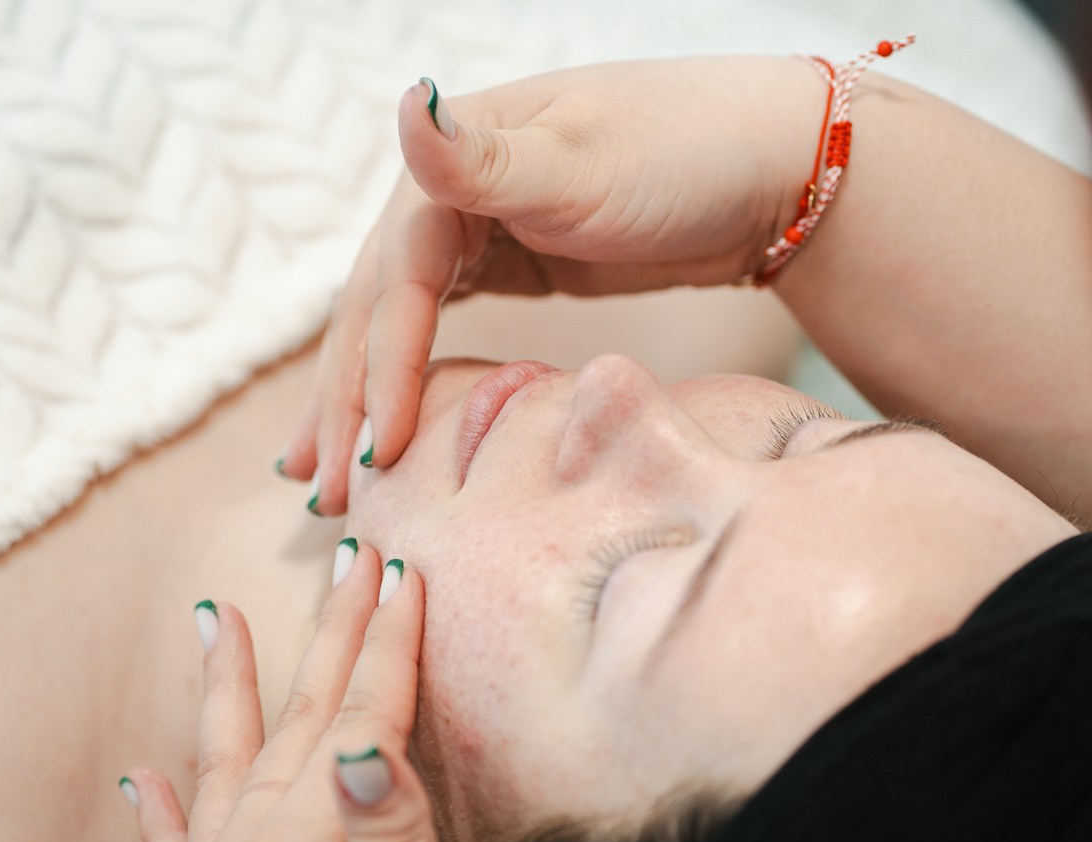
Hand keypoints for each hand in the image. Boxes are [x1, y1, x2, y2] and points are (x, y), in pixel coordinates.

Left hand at [125, 549, 480, 841]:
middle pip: (298, 720)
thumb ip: (392, 836)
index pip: (355, 719)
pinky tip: (143, 774)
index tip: (403, 571)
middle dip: (331, 635)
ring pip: (225, 763)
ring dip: (229, 689)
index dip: (386, 644)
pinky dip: (159, 806)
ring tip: (215, 619)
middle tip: (352, 558)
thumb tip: (369, 734)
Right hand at [282, 56, 826, 512]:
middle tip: (317, 490)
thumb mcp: (584, 163)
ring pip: (397, 323)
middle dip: (344, 400)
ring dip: (358, 396)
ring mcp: (477, 225)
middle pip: (376, 307)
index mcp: (451, 158)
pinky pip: (439, 328)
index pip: (394, 284)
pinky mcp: (510, 260)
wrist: (774, 163)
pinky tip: (390, 424)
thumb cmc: (689, 154)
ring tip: (320, 475)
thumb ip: (484, 159)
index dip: (379, 374)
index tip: (375, 458)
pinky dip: (408, 378)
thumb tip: (405, 100)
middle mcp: (447, 189)